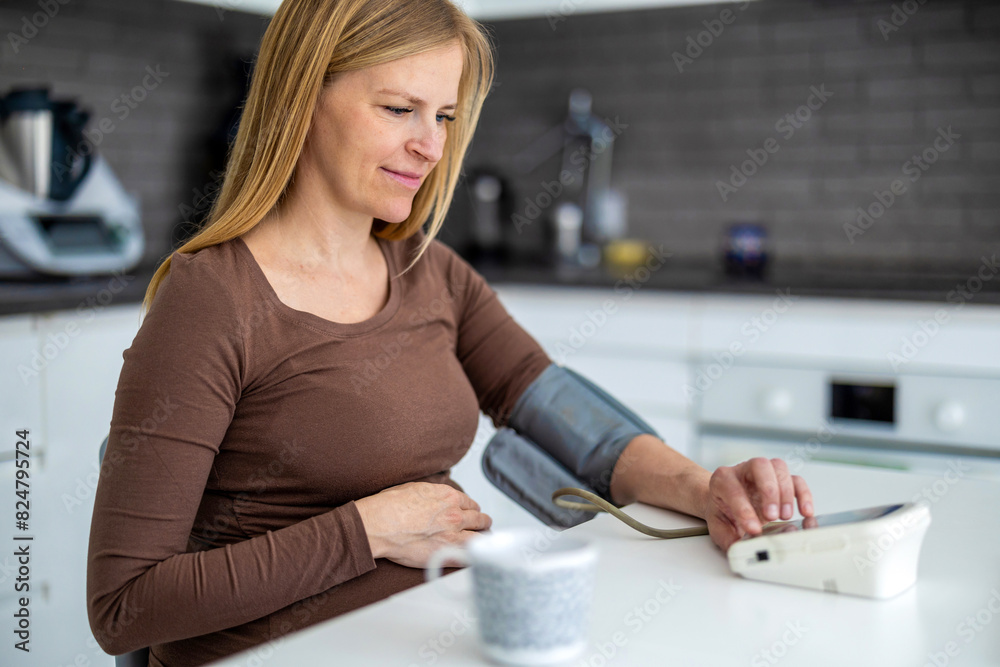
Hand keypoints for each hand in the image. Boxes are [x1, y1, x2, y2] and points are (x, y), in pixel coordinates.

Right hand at [354, 482, 491, 568]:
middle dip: (482, 523)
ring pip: (480, 538)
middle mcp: (455, 514)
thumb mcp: (414, 488)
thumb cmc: (389, 507)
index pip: (469, 503)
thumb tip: (434, 496)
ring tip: (484, 544)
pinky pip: (470, 557)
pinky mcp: (447, 553)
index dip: (471, 510)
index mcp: (447, 497)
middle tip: (483, 527)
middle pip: (480, 519)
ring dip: (483, 540)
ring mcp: (453, 535)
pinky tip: (476, 559)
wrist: (380, 524)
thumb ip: (432, 494)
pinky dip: (474, 558)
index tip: (470, 514)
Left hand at [703, 457, 813, 551]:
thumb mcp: (718, 526)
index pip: (733, 488)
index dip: (744, 510)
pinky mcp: (781, 480)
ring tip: (785, 516)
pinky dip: (803, 495)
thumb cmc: (722, 511)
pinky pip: (796, 480)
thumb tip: (740, 549)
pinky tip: (805, 512)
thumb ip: (727, 537)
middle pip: (760, 466)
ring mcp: (764, 472)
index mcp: (722, 479)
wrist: (724, 503)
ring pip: (779, 468)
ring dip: (786, 493)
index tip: (754, 529)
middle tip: (772, 516)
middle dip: (769, 491)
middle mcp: (744, 470)